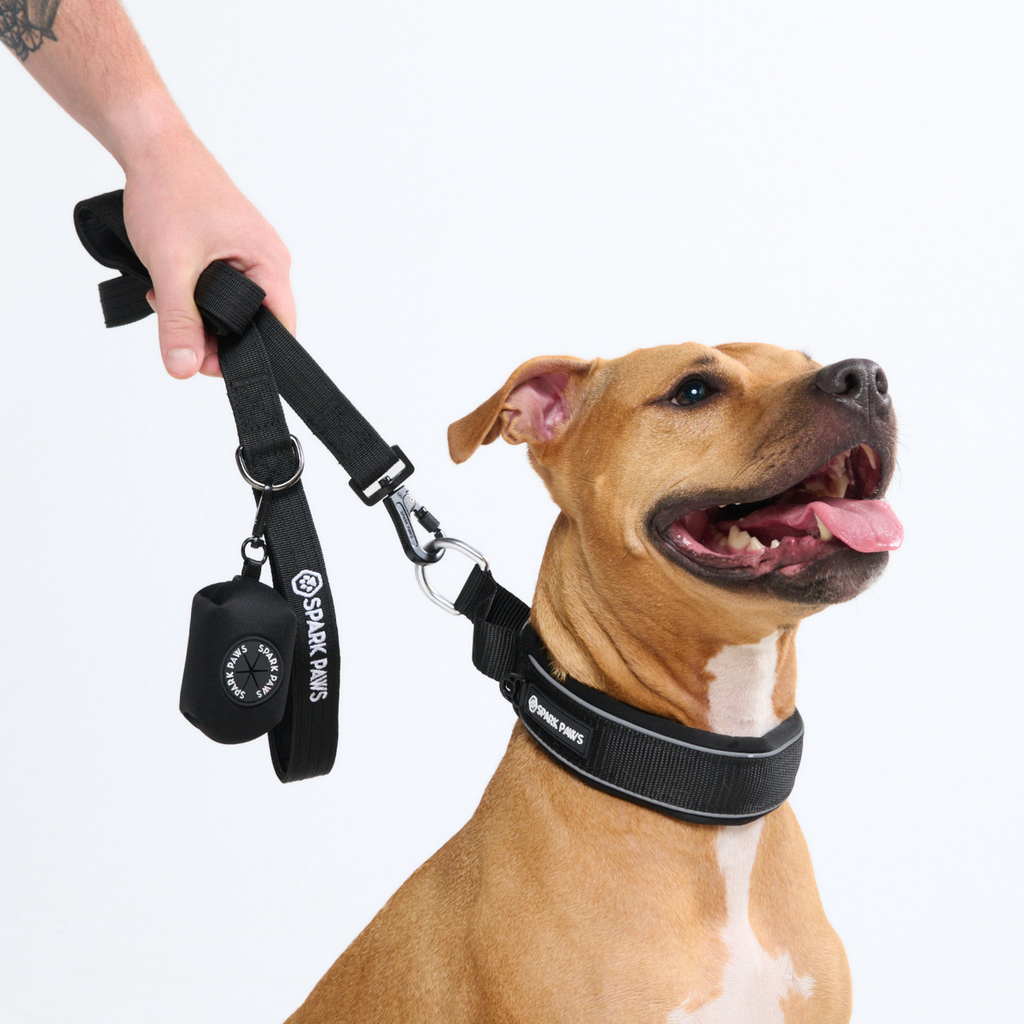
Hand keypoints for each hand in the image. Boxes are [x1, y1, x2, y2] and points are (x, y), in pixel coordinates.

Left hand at [122, 129, 293, 377]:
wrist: (151, 145)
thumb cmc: (171, 189)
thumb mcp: (172, 265)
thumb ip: (178, 321)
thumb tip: (182, 367)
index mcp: (270, 263)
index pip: (279, 330)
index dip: (248, 355)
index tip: (207, 363)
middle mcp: (267, 261)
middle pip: (253, 324)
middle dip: (214, 336)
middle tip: (177, 334)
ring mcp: (247, 255)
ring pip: (232, 308)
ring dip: (198, 315)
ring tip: (166, 300)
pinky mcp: (228, 251)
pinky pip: (219, 289)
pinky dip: (193, 296)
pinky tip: (168, 286)